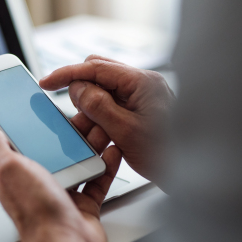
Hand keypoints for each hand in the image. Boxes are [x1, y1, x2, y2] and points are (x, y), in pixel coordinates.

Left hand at [0, 128, 121, 241]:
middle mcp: (39, 184)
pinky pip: (96, 181)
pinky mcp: (83, 206)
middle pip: (56, 151)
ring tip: (101, 128)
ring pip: (78, 162)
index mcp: (18, 174)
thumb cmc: (36, 211)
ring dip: (91, 145)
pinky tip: (111, 152)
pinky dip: (105, 166)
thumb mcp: (9, 171)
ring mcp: (62, 195)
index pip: (25, 144)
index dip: (36, 126)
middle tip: (84, 116)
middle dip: (70, 133)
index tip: (49, 111)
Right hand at [39, 55, 175, 182]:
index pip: (96, 67)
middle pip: (98, 75)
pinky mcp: (140, 110)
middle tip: (69, 112)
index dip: (67, 74)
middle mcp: (143, 84)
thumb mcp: (126, 132)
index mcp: (142, 83)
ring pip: (103, 91)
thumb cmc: (169, 155)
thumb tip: (77, 87)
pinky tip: (98, 134)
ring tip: (86, 131)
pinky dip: (99, 117)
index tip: (47, 82)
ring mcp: (142, 96)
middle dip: (79, 91)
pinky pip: (112, 105)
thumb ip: (98, 105)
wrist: (194, 174)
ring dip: (89, 109)